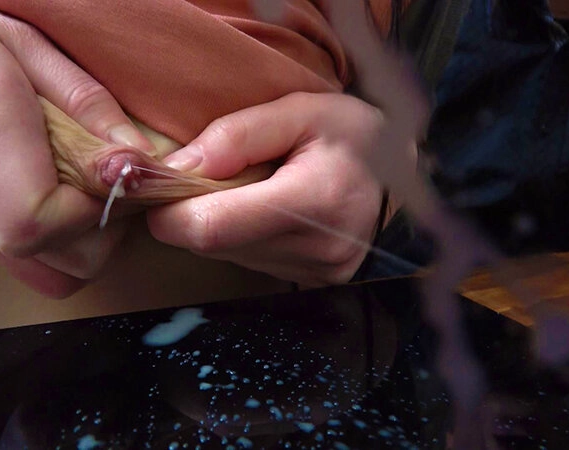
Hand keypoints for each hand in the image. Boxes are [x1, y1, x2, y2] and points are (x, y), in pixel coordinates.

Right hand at [0, 0, 152, 296]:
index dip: (96, 209)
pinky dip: (62, 245)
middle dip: (108, 226)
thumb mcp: (32, 46)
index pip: (37, 221)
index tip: (116, 173)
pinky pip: (30, 265)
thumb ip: (89, 106)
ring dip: (90, 240)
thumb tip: (140, 162)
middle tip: (113, 180)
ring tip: (88, 187)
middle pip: (62, 260)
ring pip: (53, 276)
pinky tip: (62, 197)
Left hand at [147, 92, 414, 285]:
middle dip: (191, 210)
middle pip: (211, 244)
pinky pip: (248, 263)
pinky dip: (239, 236)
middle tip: (206, 174)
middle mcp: (315, 250)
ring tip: (244, 188)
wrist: (405, 179)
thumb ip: (238, 135)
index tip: (163, 182)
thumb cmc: (354, 137)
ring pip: (225, 256)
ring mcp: (316, 274)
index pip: (210, 227)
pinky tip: (261, 210)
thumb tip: (179, 167)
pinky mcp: (313, 284)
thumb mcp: (302, 111)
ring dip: (216, 223)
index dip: (169, 210)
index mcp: (313, 201)